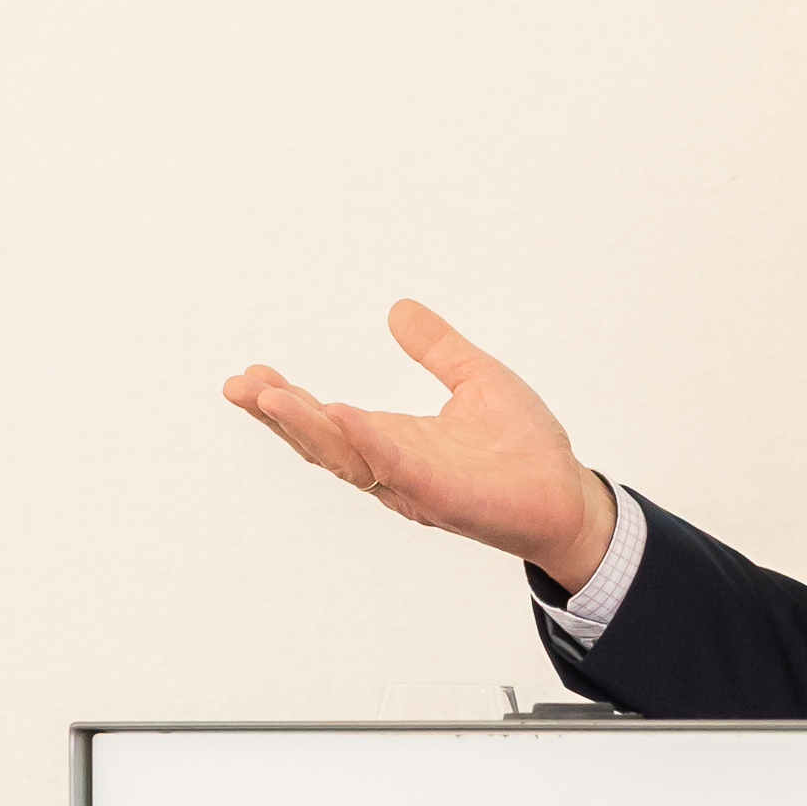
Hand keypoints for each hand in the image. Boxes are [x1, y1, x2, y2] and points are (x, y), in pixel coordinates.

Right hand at [222, 300, 618, 592]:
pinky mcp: (443, 496)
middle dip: (278, 415)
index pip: (328, 420)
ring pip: (346, 457)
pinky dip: (367, 443)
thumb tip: (397, 309)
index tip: (251, 373)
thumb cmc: (524, 448)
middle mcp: (393, 466)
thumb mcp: (475, 378)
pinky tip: (341, 414)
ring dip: (305, 428)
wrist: (569, 494)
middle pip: (321, 443)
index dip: (288, 400)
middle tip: (237, 386)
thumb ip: (436, 348)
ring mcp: (414, 485)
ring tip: (268, 396)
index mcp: (395, 440)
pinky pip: (396, 469)